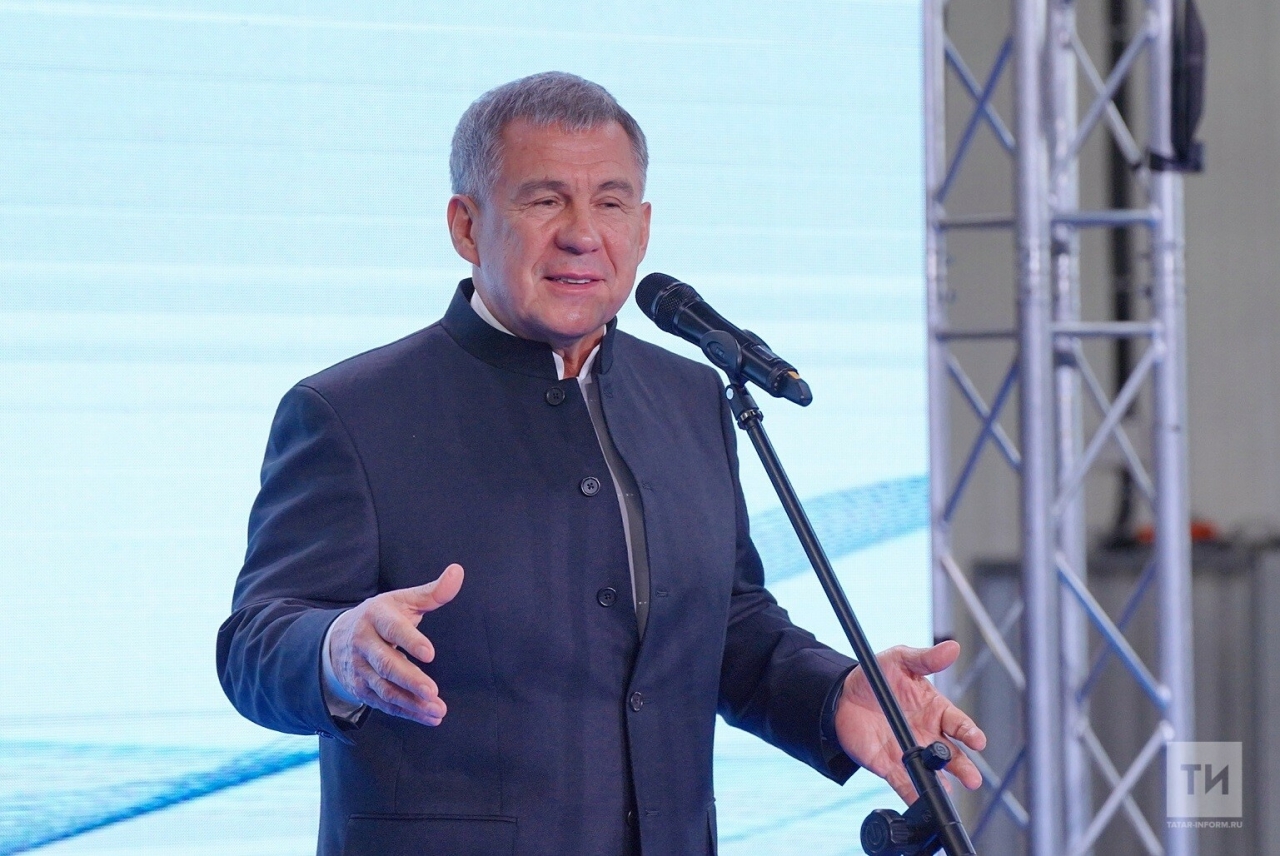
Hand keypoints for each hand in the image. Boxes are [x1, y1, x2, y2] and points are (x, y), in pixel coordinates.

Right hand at [327, 563, 463, 725]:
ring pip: (385, 689)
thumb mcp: (403, 600)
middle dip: (409, 679)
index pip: (392, 629)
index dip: (410, 641)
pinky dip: (406, 712)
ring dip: (411, 702)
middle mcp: (364, 644)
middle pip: (386, 664)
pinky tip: (429, 718)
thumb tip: (458, 572)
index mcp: (376, 617)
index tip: (430, 654)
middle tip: (433, 691)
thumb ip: (433, 592)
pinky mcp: (361, 689)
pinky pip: (384, 704)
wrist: (339, 637)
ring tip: (437, 710)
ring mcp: (360, 669)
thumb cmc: (382, 616)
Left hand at [834, 640, 986, 802]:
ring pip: (933, 772)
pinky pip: (904, 783)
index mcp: (935, 709)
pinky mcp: (890, 766)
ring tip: (950, 790)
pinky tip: (921, 800)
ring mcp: (910, 752)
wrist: (841, 696)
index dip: (969, 732)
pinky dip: (913, 794)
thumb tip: (952, 647)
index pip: (959, 723)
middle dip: (964, 766)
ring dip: (944, 783)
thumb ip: (925, 658)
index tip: (977, 740)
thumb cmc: (875, 676)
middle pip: (952, 754)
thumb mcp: (899, 660)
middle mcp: (927, 734)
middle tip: (972, 777)